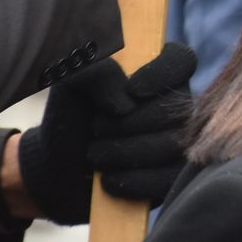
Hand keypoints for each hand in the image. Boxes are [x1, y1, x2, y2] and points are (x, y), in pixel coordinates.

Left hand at [16, 42, 197, 224]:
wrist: (60, 164)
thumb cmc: (71, 115)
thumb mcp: (71, 83)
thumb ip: (95, 72)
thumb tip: (125, 101)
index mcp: (158, 73)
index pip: (181, 61)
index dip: (162, 74)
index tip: (132, 90)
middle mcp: (177, 106)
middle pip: (170, 111)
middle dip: (125, 124)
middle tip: (96, 129)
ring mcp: (180, 142)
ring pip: (169, 147)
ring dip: (123, 153)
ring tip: (95, 155)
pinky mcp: (173, 177)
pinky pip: (168, 179)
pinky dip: (134, 181)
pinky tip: (108, 179)